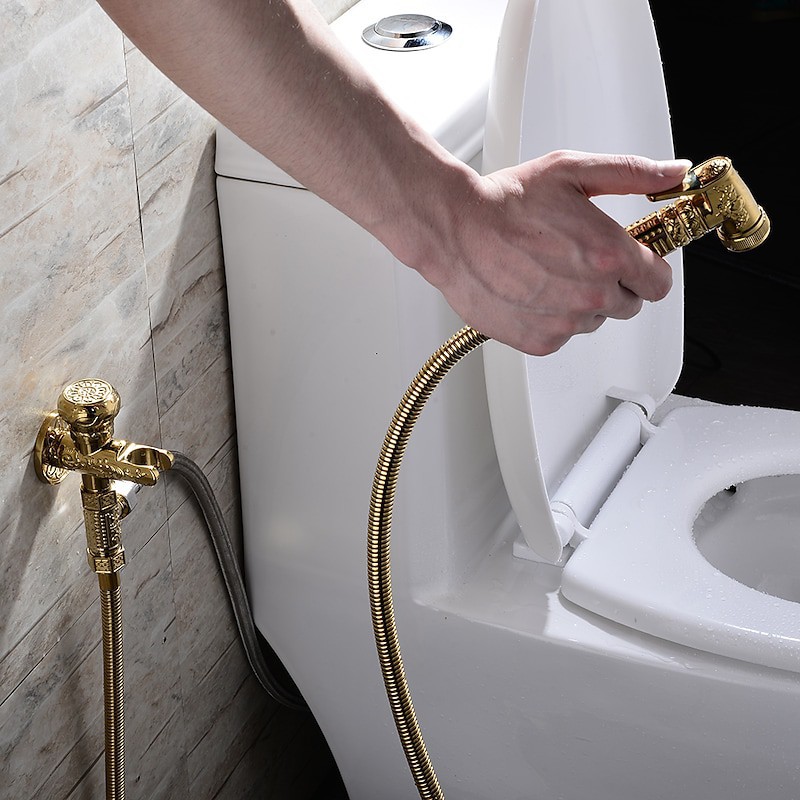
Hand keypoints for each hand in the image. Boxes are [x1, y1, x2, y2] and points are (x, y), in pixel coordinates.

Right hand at [412, 150, 690, 355]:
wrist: (453, 230)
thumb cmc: (505, 202)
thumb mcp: (573, 172)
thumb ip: (632, 174)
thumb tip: (674, 174)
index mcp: (609, 255)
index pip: (659, 284)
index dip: (647, 270)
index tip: (633, 262)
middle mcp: (591, 295)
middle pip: (628, 305)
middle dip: (613, 285)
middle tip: (578, 259)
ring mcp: (565, 323)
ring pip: (592, 321)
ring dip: (580, 303)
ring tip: (546, 272)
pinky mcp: (539, 341)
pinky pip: (562, 336)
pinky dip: (551, 319)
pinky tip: (530, 290)